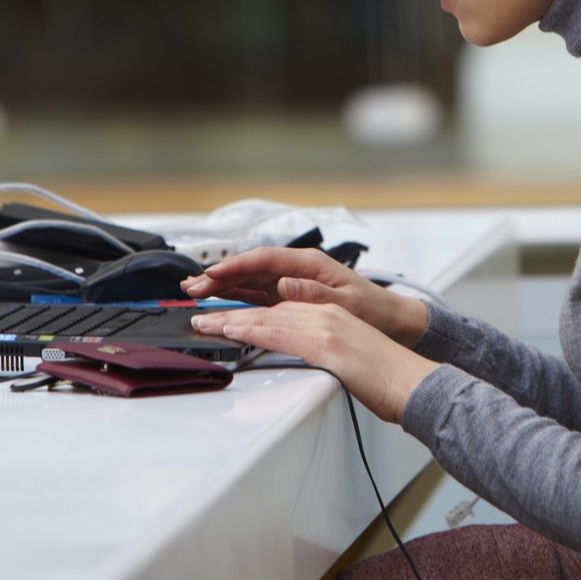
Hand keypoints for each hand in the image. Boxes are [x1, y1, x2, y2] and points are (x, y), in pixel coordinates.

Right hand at [181, 247, 429, 346]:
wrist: (388, 320)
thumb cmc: (371, 308)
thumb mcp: (346, 301)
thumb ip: (314, 293)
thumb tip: (285, 284)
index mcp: (309, 263)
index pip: (263, 260)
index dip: (235, 266)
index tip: (212, 275)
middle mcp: (297, 270)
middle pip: (250, 268)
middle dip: (219, 276)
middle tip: (192, 287)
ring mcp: (291, 283)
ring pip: (249, 281)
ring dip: (223, 286)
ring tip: (194, 291)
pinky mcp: (290, 298)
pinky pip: (257, 294)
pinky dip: (236, 296)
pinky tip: (219, 301)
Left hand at [191, 302, 436, 422]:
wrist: (415, 385)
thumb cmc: (389, 381)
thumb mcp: (352, 361)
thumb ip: (326, 356)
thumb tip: (312, 364)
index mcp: (332, 318)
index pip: (280, 312)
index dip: (249, 314)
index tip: (223, 319)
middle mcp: (326, 315)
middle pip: (268, 310)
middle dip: (231, 312)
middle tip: (201, 316)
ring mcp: (326, 326)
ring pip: (267, 317)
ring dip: (230, 319)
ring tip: (203, 322)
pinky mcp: (325, 343)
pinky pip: (279, 333)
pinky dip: (250, 330)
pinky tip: (230, 330)